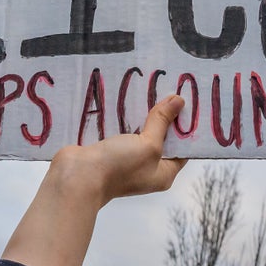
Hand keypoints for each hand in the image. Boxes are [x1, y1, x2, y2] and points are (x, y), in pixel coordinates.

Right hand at [49, 94, 187, 209]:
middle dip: (163, 116)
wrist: (76, 177)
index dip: (186, 127)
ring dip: (142, 114)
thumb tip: (179, 101)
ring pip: (138, 132)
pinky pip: (120, 130)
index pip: (182, 149)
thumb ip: (162, 122)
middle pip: (160, 138)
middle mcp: (146, 168)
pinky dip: (123, 116)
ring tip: (149, 87)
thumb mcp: (148, 145)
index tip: (190, 102)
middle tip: (169, 89)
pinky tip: (125, 96)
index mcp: (162, 173)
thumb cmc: (119, 167)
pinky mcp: (108, 150)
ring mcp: (126, 159)